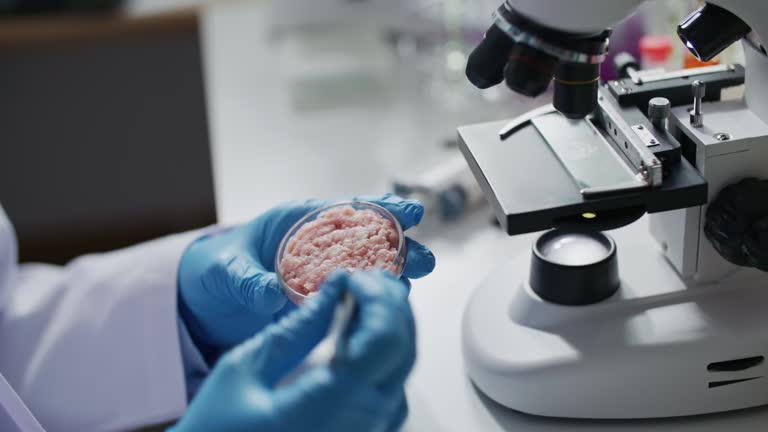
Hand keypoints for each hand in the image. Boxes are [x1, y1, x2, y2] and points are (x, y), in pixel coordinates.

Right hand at [170, 271, 415, 431]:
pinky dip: (384, 351)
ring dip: (390, 324)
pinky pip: (390, 387)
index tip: (349, 276)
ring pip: (403, 366)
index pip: (384, 337)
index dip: (375, 296)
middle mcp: (361, 423)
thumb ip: (297, 328)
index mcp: (331, 405)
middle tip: (359, 278)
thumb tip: (335, 285)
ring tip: (362, 297)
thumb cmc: (215, 429)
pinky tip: (361, 332)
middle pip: (403, 348)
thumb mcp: (245, 369)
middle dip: (388, 303)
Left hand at [178, 194, 434, 359]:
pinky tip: (384, 312)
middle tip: (424, 260)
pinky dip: (370, 303)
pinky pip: (352, 298)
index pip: (346, 209)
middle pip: (368, 240)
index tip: (410, 212)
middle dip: (399, 248)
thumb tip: (269, 293)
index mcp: (298, 221)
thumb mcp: (225, 270)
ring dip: (391, 278)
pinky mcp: (322, 301)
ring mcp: (323, 274)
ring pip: (367, 270)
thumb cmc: (217, 269)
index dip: (381, 208)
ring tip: (407, 290)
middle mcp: (318, 245)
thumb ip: (246, 279)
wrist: (208, 300)